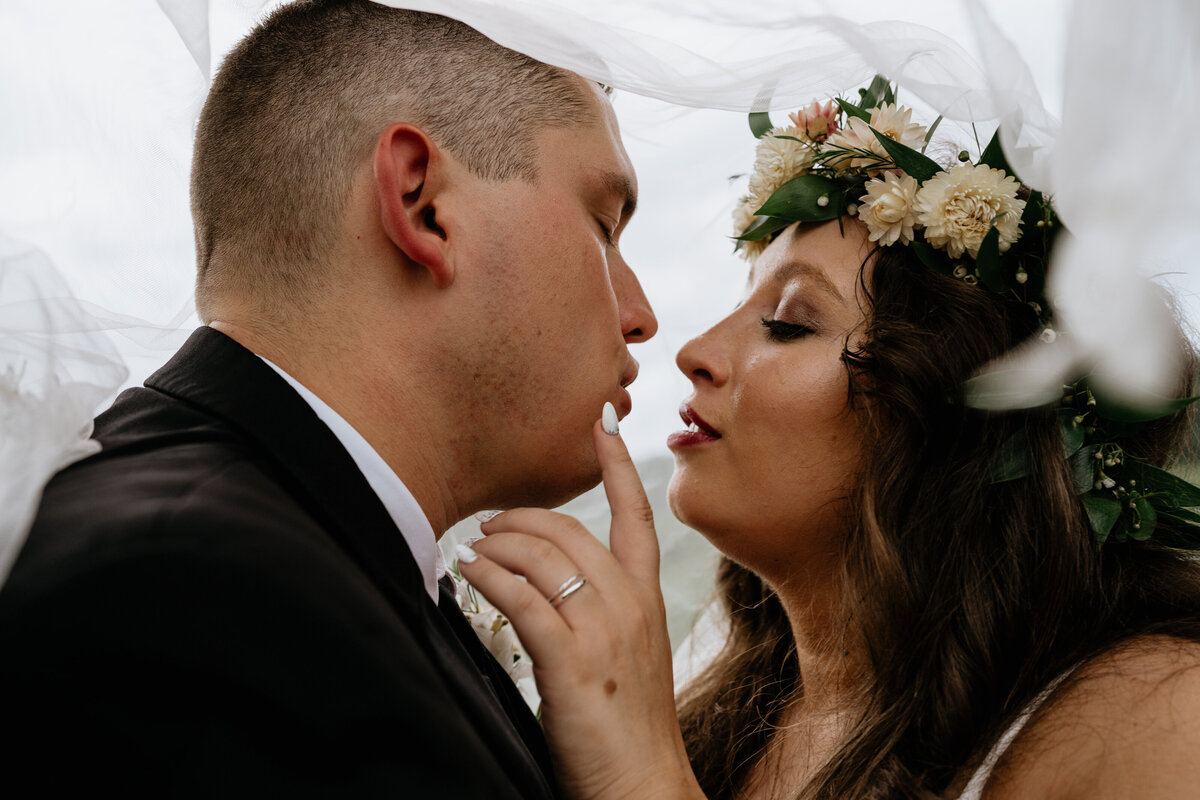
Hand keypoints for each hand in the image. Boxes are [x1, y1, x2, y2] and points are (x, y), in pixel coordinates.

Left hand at [457, 409, 704, 799]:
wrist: (640, 785)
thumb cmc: (627, 726)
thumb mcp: (626, 655)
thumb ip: (599, 613)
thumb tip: (551, 587)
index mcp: (645, 600)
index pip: (636, 518)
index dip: (618, 468)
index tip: (601, 426)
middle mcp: (628, 604)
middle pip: (569, 529)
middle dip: (521, 516)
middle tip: (490, 523)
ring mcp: (602, 629)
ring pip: (541, 556)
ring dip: (496, 545)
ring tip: (471, 550)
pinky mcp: (571, 660)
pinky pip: (522, 597)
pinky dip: (488, 577)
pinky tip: (467, 573)